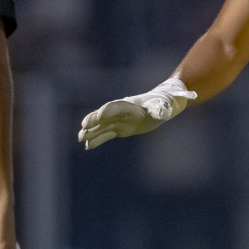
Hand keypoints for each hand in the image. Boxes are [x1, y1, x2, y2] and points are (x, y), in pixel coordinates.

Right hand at [78, 78, 197, 149]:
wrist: (168, 103)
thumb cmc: (168, 102)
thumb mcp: (168, 106)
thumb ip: (164, 109)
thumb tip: (164, 114)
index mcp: (132, 104)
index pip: (117, 107)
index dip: (107, 111)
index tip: (98, 117)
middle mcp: (123, 111)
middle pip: (105, 115)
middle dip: (93, 120)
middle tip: (82, 127)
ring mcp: (121, 119)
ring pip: (103, 126)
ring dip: (91, 132)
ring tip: (80, 138)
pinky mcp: (122, 128)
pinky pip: (107, 134)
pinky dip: (98, 139)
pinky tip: (88, 146)